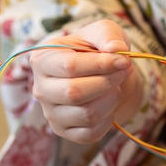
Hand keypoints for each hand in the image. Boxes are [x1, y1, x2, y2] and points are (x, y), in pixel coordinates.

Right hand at [29, 20, 141, 143]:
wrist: (97, 74)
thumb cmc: (95, 50)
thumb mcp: (102, 32)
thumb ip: (108, 35)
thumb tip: (117, 49)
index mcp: (42, 60)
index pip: (69, 67)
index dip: (101, 65)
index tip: (124, 60)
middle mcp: (40, 89)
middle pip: (74, 93)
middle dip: (107, 83)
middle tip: (125, 71)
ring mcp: (50, 113)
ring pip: (86, 115)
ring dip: (111, 100)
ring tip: (115, 87)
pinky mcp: (63, 131)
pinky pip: (90, 134)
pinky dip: (108, 120)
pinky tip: (107, 105)